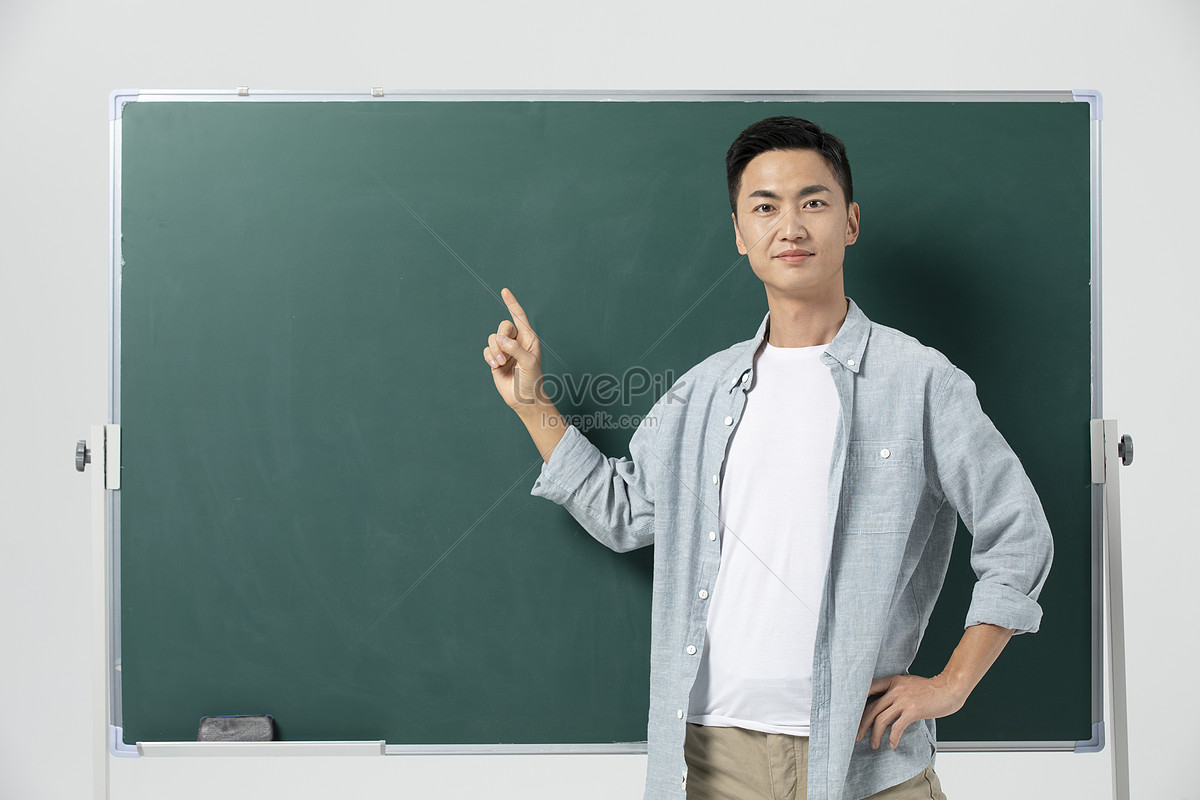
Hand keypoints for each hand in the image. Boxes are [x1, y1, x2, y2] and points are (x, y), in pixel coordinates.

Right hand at [483, 287, 549, 411]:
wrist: (524, 398)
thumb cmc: (532, 380)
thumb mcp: (528, 363)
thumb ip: (515, 348)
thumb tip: (499, 338)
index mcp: (529, 338)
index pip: (519, 316)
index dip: (511, 303)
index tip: (504, 291)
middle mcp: (517, 341)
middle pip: (503, 327)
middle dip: (501, 339)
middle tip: (504, 355)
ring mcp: (506, 350)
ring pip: (492, 338)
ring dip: (494, 351)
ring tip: (500, 363)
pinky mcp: (495, 359)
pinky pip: (486, 350)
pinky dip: (489, 357)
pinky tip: (496, 366)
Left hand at [856, 674, 966, 750]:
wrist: (949, 688)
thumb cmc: (930, 688)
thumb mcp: (908, 683)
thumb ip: (895, 690)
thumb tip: (883, 703)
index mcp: (892, 681)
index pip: (868, 690)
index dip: (857, 703)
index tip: (850, 715)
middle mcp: (895, 689)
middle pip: (871, 708)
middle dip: (861, 724)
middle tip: (857, 735)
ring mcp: (903, 700)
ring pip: (880, 719)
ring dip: (875, 734)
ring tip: (873, 744)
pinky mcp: (913, 711)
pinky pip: (897, 727)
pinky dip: (892, 738)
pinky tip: (892, 744)